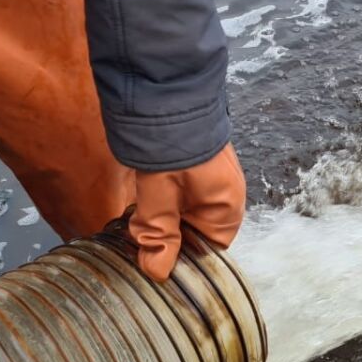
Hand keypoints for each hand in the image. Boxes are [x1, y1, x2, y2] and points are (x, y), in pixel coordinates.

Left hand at [130, 143, 246, 280]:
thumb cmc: (172, 138)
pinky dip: (160, 203)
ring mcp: (210, 182)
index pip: (207, 252)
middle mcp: (224, 198)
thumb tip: (157, 272)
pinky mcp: (194, 168)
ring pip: (183, 216)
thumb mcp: (160, 192)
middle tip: (135, 237)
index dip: (178, 259)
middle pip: (194, 234)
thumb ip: (158, 232)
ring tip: (135, 218)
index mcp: (227, 209)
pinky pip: (178, 198)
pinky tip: (140, 200)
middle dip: (165, 238)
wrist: (168, 90)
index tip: (149, 259)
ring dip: (159, 219)